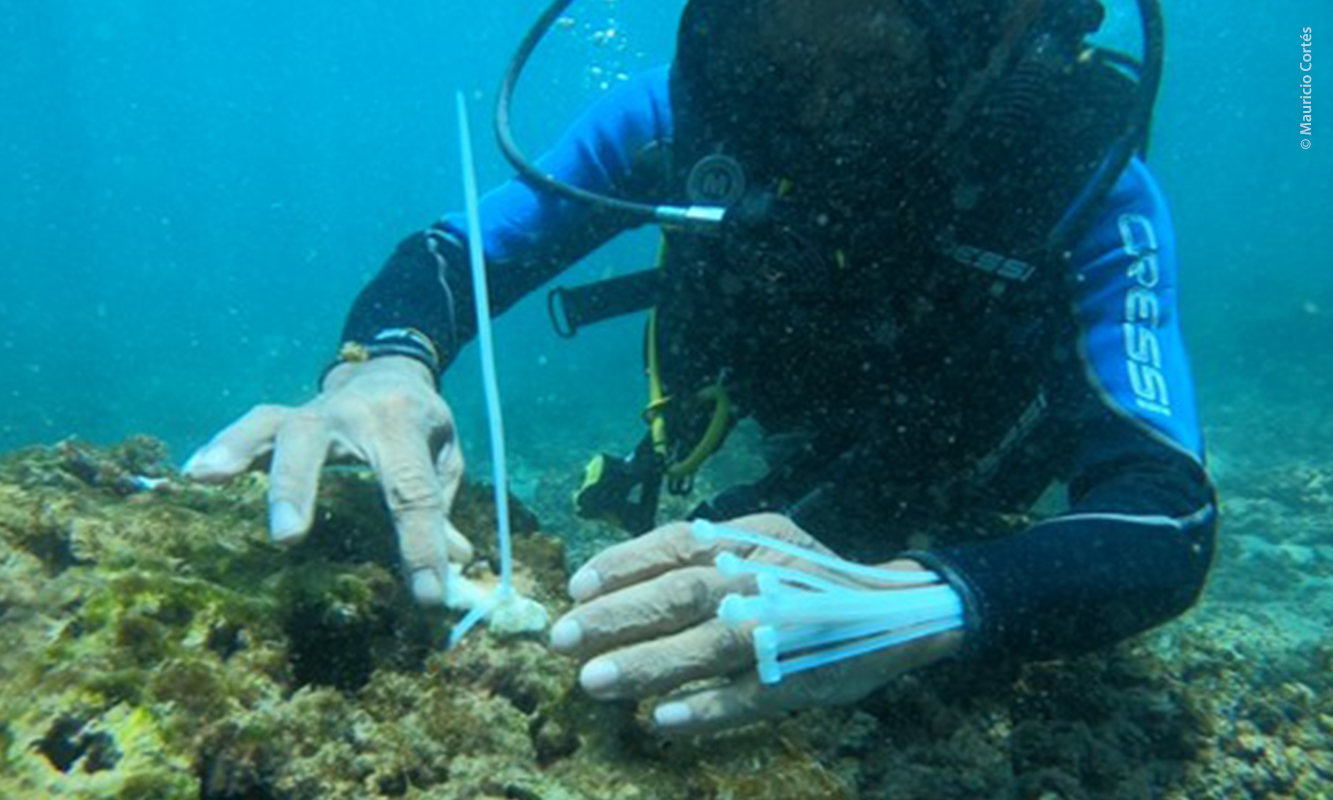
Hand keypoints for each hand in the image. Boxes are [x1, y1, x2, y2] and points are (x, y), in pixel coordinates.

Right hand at [183, 356, 472, 604]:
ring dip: (239, 450)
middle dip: (300, 486)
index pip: (412, 490)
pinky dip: (221, 445)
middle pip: (318, 443)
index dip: (421, 544)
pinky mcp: (286, 417)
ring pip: (272, 424)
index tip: (426, 595)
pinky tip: (194, 471)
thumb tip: (455, 563)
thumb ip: (442, 503)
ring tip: (207, 475)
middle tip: (287, 536)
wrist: (389, 371)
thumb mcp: (445, 455)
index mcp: (403, 423)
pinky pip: (250, 425)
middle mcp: (352, 412)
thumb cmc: (419, 424)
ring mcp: (313, 411)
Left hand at [548, 513, 961, 734]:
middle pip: (684, 593)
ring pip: (710, 645)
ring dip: (648, 664)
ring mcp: (786, 630)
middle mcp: (768, 578)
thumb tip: (614, 578)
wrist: (897, 612)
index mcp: (754, 539)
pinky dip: (704, 710)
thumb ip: (703, 554)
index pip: (679, 542)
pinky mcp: (802, 680)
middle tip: (564, 639)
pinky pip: (748, 697)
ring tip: (593, 682)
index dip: (624, 563)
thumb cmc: (808, 579)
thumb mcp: (761, 542)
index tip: (577, 587)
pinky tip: (661, 721)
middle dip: (619, 617)